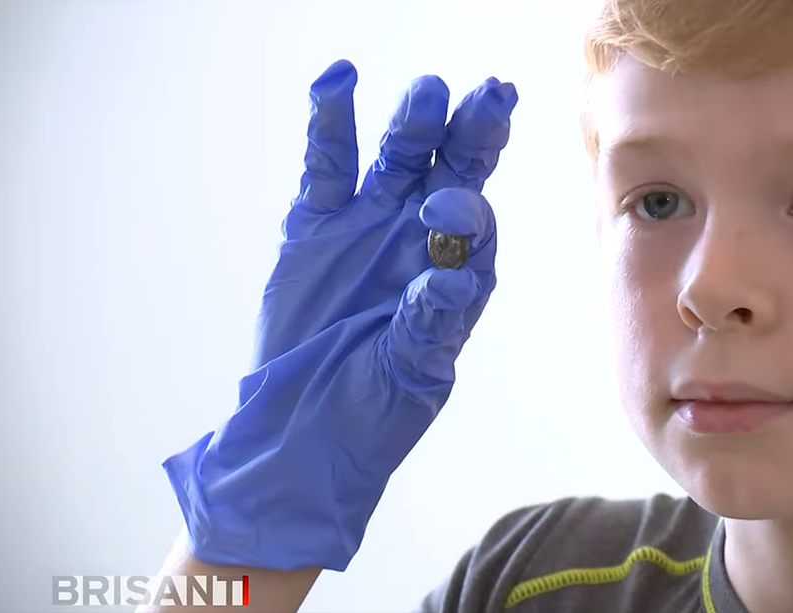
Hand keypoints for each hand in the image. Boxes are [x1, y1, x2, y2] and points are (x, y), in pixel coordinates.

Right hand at [162, 60, 517, 571]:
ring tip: (427, 91)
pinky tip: (338, 81)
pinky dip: (331, 124)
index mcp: (458, 274)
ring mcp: (369, 225)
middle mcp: (421, 239)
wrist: (301, 435)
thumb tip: (445, 282)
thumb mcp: (410, 376)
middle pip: (454, 171)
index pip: (478, 223)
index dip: (468, 208)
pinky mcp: (317, 225)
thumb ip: (427, 326)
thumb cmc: (371, 413)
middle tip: (491, 95)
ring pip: (398, 158)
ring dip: (414, 122)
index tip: (445, 209)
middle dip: (473, 134)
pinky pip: (328, 166)